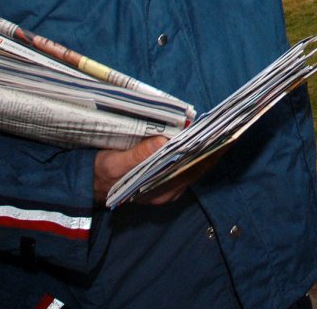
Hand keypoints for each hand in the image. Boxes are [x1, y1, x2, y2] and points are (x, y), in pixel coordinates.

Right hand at [94, 135, 224, 205]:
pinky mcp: (165, 180)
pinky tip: (202, 137)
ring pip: (196, 167)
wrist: (88, 185)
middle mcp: (170, 191)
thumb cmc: (100, 174)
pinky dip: (197, 151)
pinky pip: (188, 166)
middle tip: (229, 126)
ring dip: (208, 149)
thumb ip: (137, 155)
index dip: (211, 152)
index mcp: (161, 191)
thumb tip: (162, 142)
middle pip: (199, 168)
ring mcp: (169, 187)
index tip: (225, 134)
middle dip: (214, 148)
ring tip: (220, 128)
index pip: (195, 169)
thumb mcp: (113, 164)